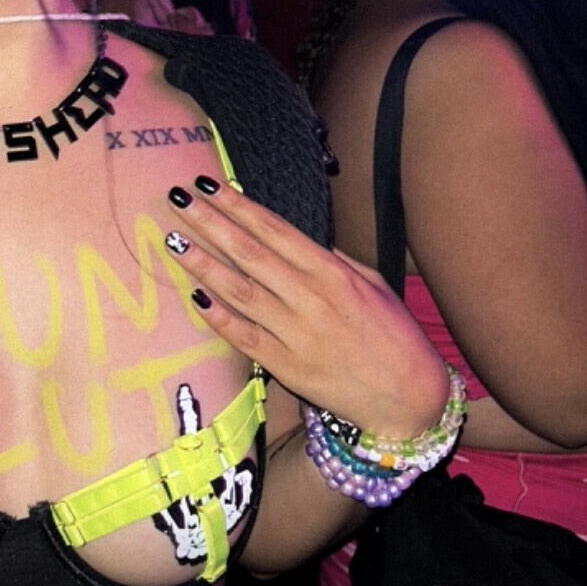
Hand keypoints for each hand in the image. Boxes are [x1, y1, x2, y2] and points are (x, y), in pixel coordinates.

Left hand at [167, 180, 447, 435]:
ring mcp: (297, 333)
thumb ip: (335, 260)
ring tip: (174, 240)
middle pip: (250, 252)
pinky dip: (219, 316)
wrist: (412, 399)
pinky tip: (194, 296)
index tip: (210, 186)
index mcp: (332, 272)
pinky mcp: (288, 367)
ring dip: (204, 263)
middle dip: (211, 223)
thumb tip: (302, 241)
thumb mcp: (373, 285)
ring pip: (241, 290)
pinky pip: (245, 337)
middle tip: (179, 198)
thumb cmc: (395, 338)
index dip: (240, 206)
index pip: (275, 230)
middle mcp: (311, 297)